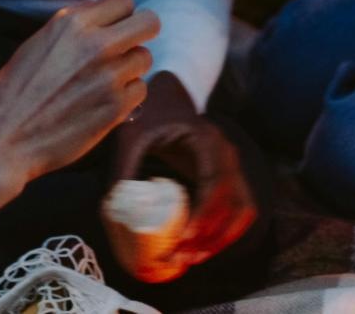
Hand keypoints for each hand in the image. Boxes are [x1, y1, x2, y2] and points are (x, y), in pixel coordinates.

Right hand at [0, 0, 159, 248]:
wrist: (2, 139)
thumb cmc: (14, 92)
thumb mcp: (40, 42)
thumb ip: (76, 29)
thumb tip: (107, 21)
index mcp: (71, 22)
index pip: (125, 0)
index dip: (122, 15)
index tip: (115, 27)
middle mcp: (95, 44)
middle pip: (149, 22)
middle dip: (140, 34)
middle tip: (126, 48)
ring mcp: (109, 76)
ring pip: (145, 58)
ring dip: (130, 69)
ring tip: (104, 82)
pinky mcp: (116, 107)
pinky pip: (140, 90)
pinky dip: (127, 96)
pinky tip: (103, 103)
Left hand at [108, 74, 257, 281]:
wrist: (166, 95)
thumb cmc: (148, 113)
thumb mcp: (131, 136)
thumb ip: (122, 168)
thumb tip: (111, 212)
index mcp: (208, 140)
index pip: (216, 183)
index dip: (203, 215)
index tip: (182, 238)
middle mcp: (227, 154)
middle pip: (236, 203)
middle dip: (213, 236)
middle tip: (183, 258)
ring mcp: (231, 167)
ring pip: (242, 210)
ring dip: (222, 239)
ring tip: (191, 259)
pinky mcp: (226, 178)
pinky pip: (237, 209)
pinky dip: (225, 232)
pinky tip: (201, 247)